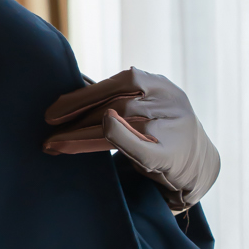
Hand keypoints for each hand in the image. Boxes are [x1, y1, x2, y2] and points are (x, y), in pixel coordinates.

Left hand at [46, 67, 218, 209]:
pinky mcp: (170, 157)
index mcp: (160, 84)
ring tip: (55, 144)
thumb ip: (113, 95)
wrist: (200, 167)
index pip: (119, 82)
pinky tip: (88, 146)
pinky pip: (140, 148)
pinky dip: (116, 141)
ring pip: (122, 123)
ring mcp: (173, 128)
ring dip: (82, 135)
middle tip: (48, 129)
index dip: (83, 95)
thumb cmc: (161, 132)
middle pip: (116, 104)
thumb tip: (73, 81)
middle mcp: (169, 102)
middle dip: (77, 117)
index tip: (53, 111)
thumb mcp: (145, 106)